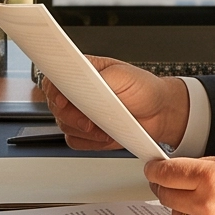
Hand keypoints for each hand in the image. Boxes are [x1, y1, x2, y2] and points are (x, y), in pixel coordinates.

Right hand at [43, 55, 189, 151]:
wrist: (160, 113)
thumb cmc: (143, 88)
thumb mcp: (120, 76)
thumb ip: (95, 80)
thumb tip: (75, 85)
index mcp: (81, 72)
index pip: (53, 79)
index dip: (54, 91)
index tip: (63, 100)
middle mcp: (78, 93)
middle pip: (55, 106)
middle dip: (73, 116)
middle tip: (90, 119)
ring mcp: (81, 113)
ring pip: (64, 126)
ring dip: (85, 130)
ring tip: (107, 125)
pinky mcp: (87, 133)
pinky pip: (75, 141)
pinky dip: (90, 142)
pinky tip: (106, 135)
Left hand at [144, 154, 214, 214]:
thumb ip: (207, 164)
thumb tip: (183, 168)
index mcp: (213, 178)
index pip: (167, 173)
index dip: (155, 170)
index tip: (153, 169)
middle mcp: (207, 205)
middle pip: (165, 196)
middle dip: (165, 187)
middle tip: (172, 183)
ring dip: (184, 208)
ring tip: (207, 202)